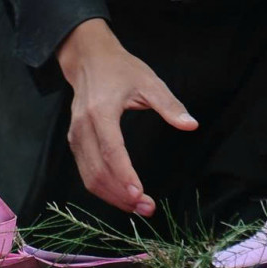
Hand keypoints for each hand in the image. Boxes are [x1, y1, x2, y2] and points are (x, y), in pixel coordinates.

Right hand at [55, 19, 197, 215]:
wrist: (89, 59)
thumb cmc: (120, 69)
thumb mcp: (149, 81)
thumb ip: (169, 105)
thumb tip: (191, 124)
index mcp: (101, 112)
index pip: (111, 151)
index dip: (124, 175)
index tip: (140, 193)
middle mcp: (83, 128)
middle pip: (97, 171)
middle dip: (121, 195)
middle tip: (146, 208)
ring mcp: (76, 137)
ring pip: (89, 177)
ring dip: (112, 197)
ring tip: (138, 207)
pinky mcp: (75, 143)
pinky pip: (86, 173)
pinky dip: (103, 189)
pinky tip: (122, 195)